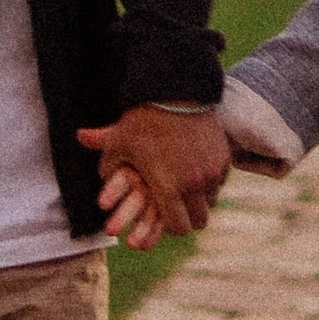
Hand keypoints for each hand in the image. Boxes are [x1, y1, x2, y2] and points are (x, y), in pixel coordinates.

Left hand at [79, 104, 230, 244]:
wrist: (178, 91)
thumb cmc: (142, 119)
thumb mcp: (118, 142)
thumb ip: (105, 165)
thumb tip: (94, 180)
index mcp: (168, 188)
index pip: (176, 227)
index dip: (168, 228)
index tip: (163, 219)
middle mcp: (195, 185)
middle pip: (198, 222)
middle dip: (187, 220)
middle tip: (177, 210)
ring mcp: (212, 172)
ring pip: (210, 203)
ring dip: (199, 201)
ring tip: (188, 192)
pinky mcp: (224, 159)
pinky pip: (220, 182)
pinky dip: (210, 182)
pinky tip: (198, 171)